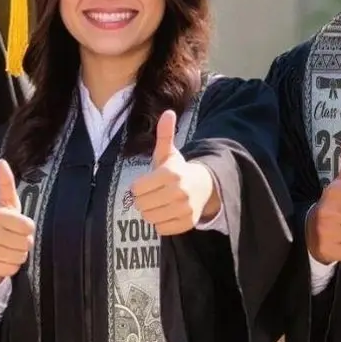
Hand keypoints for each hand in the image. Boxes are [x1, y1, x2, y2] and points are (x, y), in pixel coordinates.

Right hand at [0, 159, 34, 291]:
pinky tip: (2, 258)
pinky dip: (11, 266)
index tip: (17, 225)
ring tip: (7, 247)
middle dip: (23, 242)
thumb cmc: (0, 223)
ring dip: (18, 254)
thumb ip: (5, 183)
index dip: (26, 227)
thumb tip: (0, 161)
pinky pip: (12, 269)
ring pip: (20, 257)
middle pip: (26, 243)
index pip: (28, 226)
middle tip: (12, 238)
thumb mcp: (5, 203)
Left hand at [129, 111, 218, 236]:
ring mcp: (184, 209)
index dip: (138, 187)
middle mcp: (178, 192)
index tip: (147, 184)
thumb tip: (168, 112)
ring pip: (149, 218)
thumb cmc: (179, 170)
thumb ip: (164, 134)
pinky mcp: (187, 223)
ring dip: (151, 212)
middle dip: (143, 200)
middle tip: (153, 194)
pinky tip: (167, 212)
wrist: (204, 186)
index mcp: (170, 174)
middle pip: (141, 205)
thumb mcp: (169, 153)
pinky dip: (160, 223)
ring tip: (159, 203)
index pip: (136, 189)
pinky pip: (161, 229)